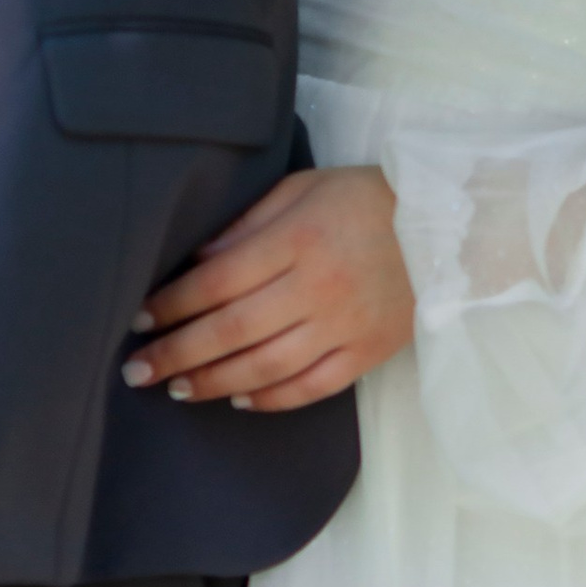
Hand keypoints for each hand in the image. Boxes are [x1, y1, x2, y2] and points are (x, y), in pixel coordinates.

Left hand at [123, 165, 414, 412]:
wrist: (449, 226)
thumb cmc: (365, 199)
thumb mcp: (303, 188)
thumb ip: (249, 224)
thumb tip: (198, 260)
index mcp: (296, 240)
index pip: (218, 280)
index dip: (172, 303)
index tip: (138, 317)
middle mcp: (316, 287)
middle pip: (231, 330)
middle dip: (176, 352)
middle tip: (136, 370)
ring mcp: (343, 325)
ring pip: (265, 366)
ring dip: (213, 381)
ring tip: (177, 388)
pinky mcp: (367, 352)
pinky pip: (311, 387)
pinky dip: (270, 398)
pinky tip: (238, 398)